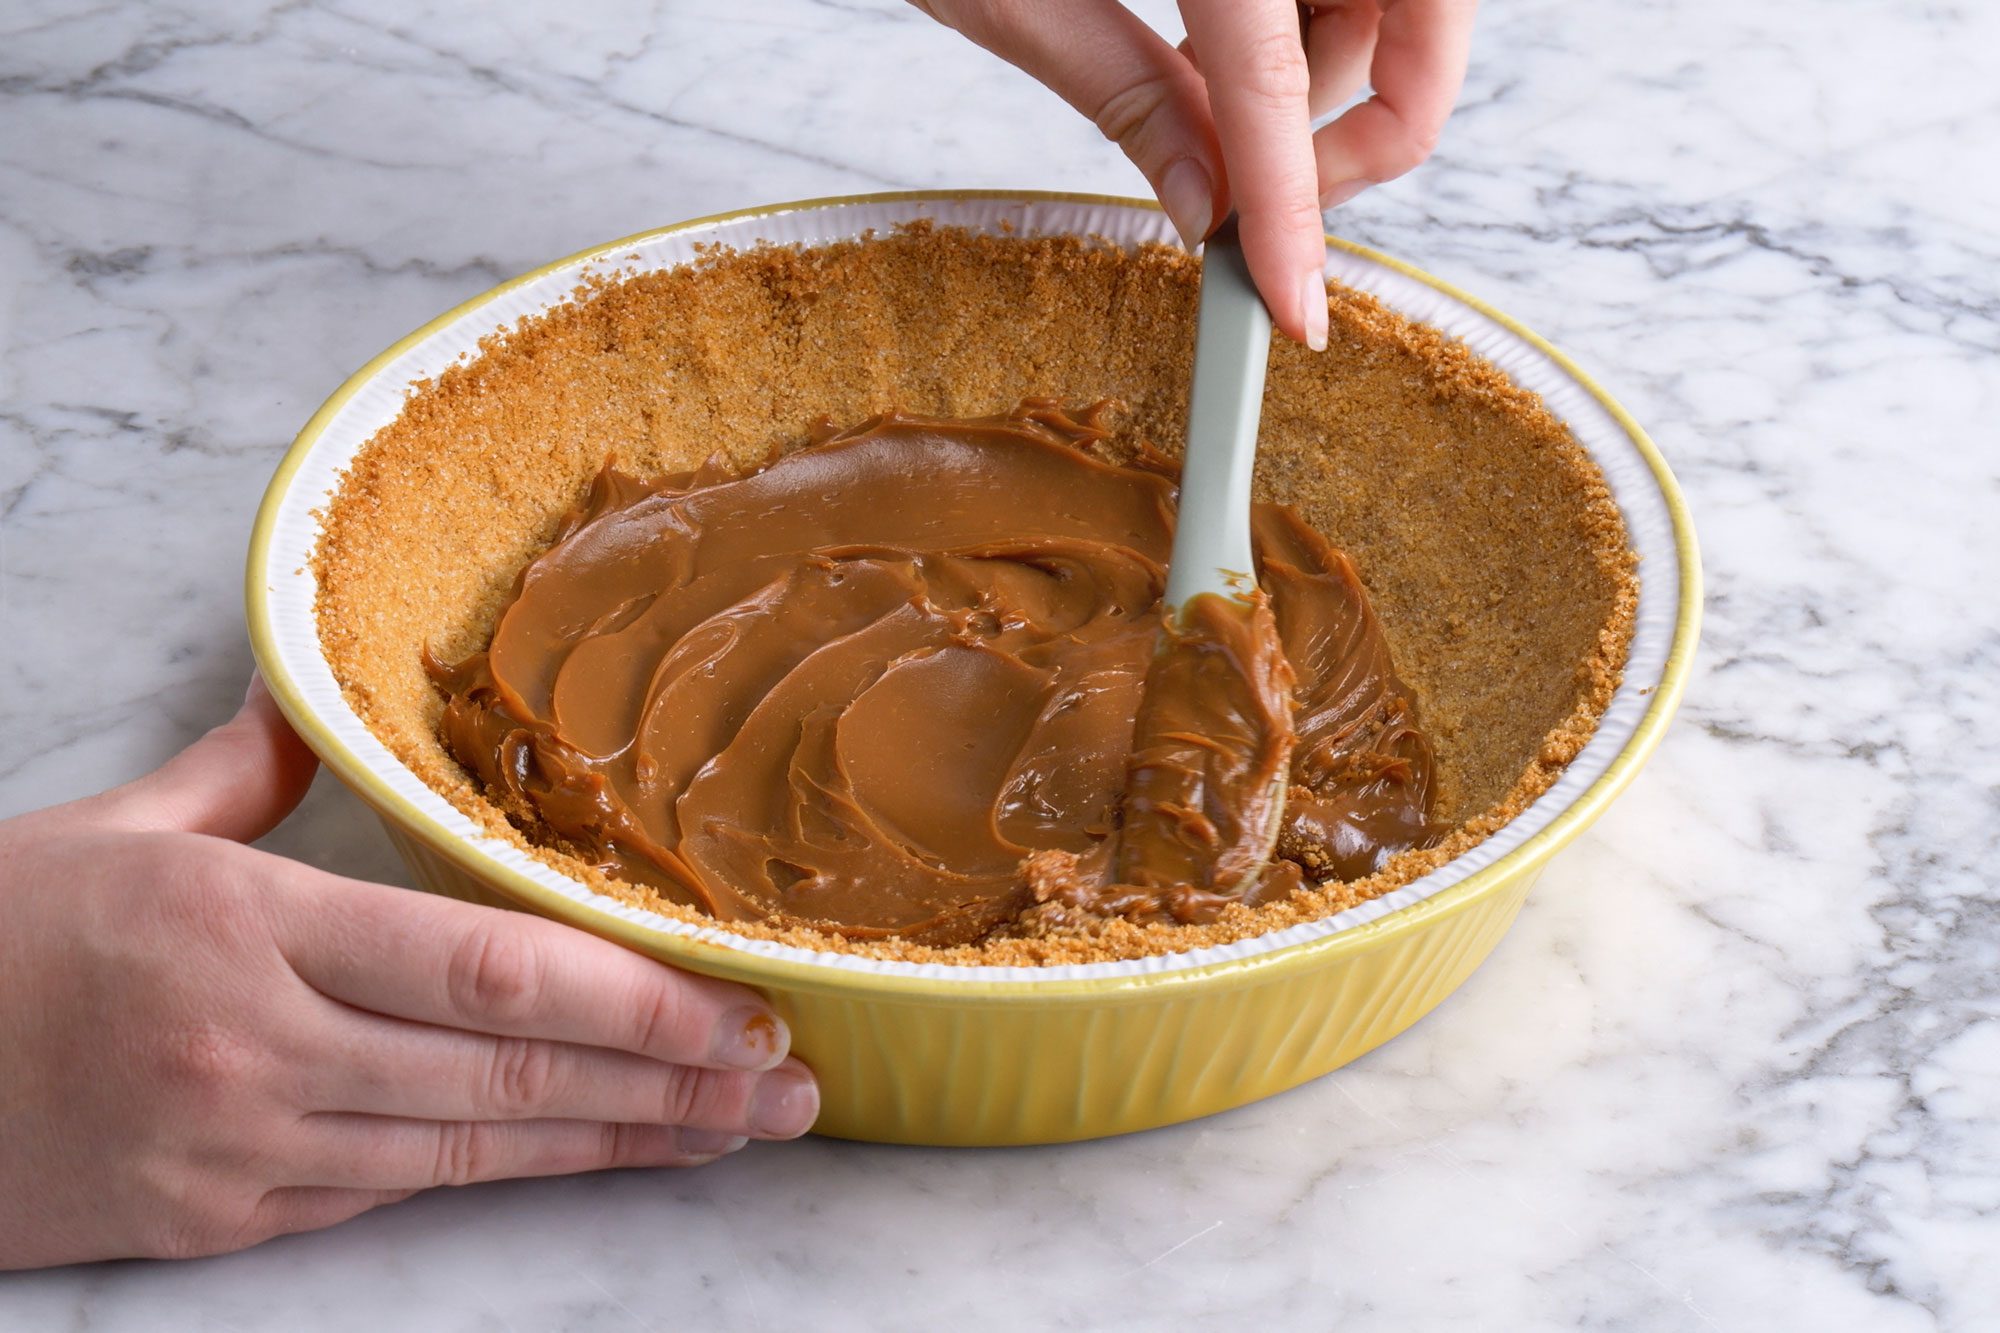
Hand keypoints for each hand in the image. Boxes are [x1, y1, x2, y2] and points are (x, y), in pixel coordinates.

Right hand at [0, 678, 818, 1268]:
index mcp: (246, 928)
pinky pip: (397, 1193)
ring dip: (623, 1140)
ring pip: (475, 1146)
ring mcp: (246, 1150)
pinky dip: (513, 1173)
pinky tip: (597, 1156)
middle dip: (670, 1081)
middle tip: (792, 1084)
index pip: (485, 971)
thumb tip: (310, 702)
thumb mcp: (115, 831)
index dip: (632, 1000)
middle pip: (510, 1070)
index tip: (743, 1006)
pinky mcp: (225, 1221)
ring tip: (739, 1130)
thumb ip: (244, 773)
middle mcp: (261, 1046)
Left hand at [915, 0, 1477, 347]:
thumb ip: (1129, 96)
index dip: (1298, 216)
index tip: (1296, 312)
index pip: (1279, 89)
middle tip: (1271, 194)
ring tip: (1212, 85)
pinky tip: (1221, 26)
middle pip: (1416, 15)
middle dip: (1361, 119)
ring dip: (1329, 60)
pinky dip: (1305, 8)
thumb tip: (1210, 213)